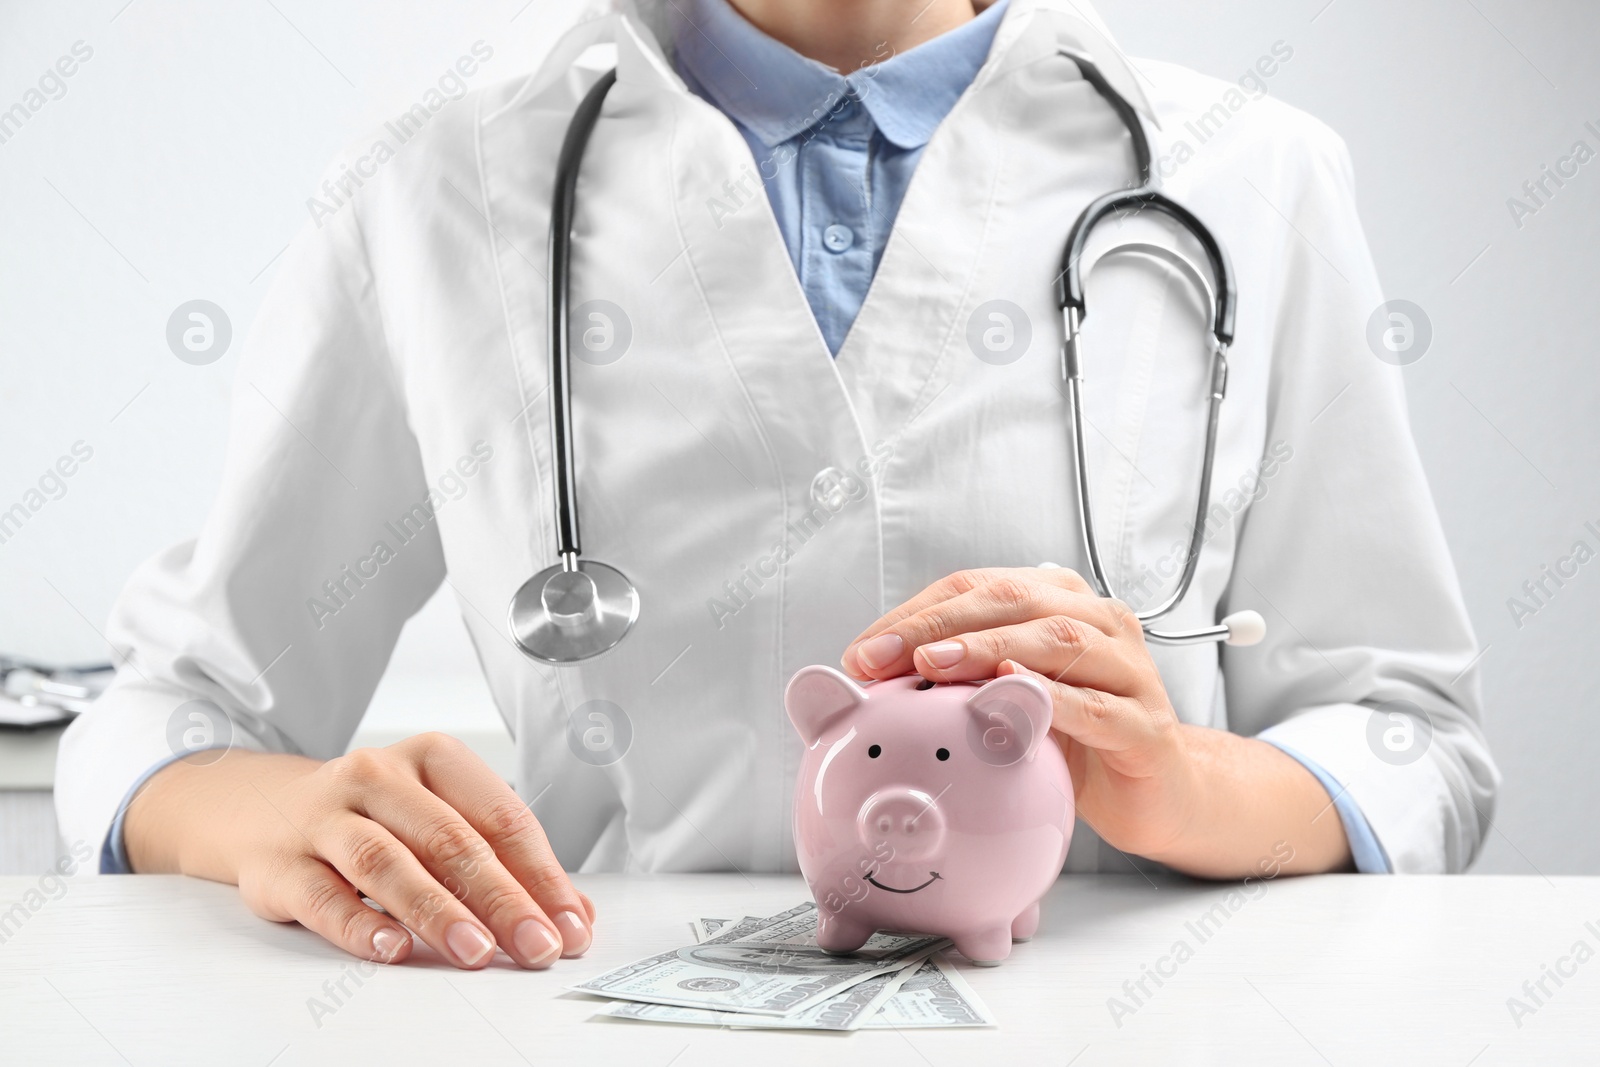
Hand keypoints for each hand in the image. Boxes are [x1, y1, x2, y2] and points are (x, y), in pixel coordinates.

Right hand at [125, 734, 595, 968]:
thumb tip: (573, 915)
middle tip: (536, 946)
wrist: (264, 810)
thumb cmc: (376, 818)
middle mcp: (378, 776)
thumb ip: (503, 864)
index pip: (500, 816)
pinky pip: (321, 895)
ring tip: (475, 952)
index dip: (541, 875)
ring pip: (386, 863)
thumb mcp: (440, 820)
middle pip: (450, 840)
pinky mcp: (279, 863)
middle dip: (501, 899)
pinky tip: (392, 949)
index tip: (571, 924)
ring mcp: (325, 817)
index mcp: (433, 758)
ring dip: (437, 911)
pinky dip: (359, 925)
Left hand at [840, 568, 1350, 875]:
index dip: (915, 612)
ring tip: (932, 664)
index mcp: (1060, 601)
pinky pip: (1097, 707)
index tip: (863, 651)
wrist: (1159, 794)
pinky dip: (1052, 698)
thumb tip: (866, 677)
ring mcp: (1129, 670)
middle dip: (937, 625)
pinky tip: (1012, 696)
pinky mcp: (1146, 726)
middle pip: (1011, 600)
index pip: (977, 587)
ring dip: (987, 647)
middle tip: (880, 657)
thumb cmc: (1074, 740)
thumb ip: (954, 679)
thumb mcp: (1005, 702)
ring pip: (1057, 640)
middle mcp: (1099, 622)